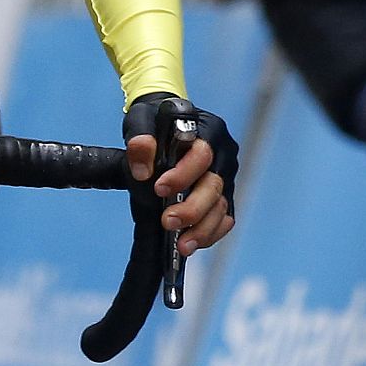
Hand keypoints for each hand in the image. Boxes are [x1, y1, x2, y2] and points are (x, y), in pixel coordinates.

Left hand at [123, 95, 237, 254]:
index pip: (202, 154)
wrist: (165, 127)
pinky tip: (193, 243)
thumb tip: (142, 170)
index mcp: (206, 129)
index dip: (183, 174)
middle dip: (192, 208)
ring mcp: (225, 175)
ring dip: (202, 228)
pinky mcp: (223, 194)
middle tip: (167, 222)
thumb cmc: (154, 122)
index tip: (159, 188)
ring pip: (221, 206)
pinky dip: (210, 233)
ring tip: (181, 246)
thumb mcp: (141, 120)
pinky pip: (224, 218)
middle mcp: (222, 152)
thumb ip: (140, 138)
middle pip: (215, 185)